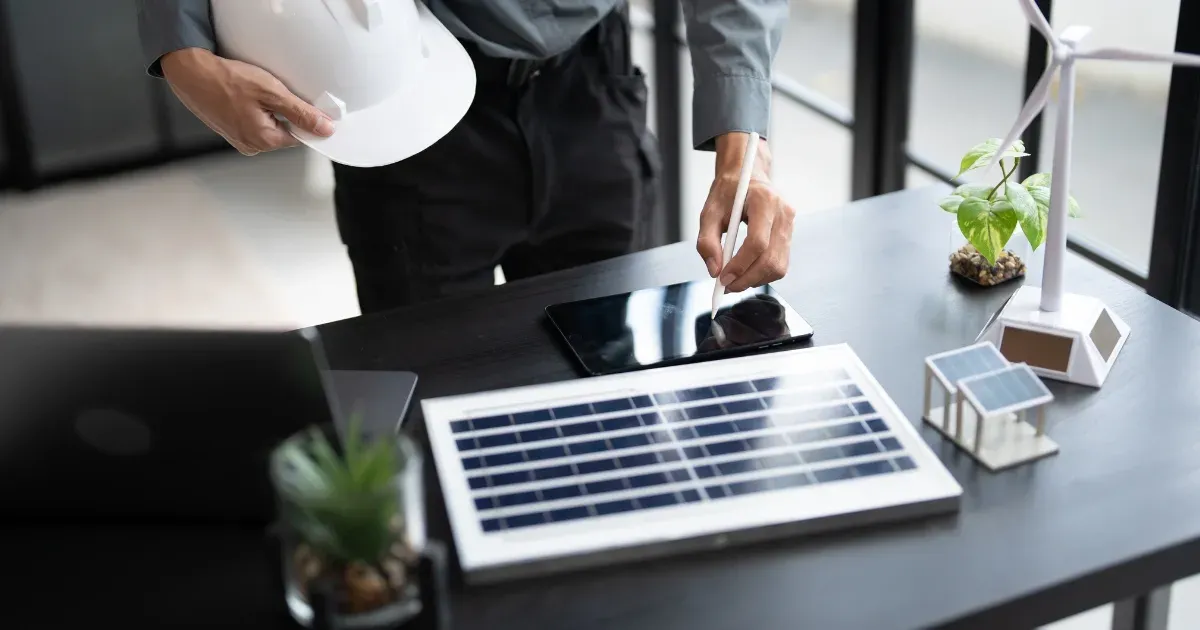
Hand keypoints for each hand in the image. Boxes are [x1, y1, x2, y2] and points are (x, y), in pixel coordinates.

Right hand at [160, 48, 334, 155]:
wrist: (190, 71)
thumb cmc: (225, 80)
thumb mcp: (272, 93)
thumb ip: (301, 113)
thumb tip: (324, 128)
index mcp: (263, 141)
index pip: (301, 137)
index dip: (306, 119)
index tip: (306, 104)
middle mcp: (251, 146)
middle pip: (285, 132)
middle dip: (286, 112)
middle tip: (274, 91)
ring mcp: (239, 139)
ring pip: (269, 125)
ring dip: (270, 109)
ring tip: (256, 92)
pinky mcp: (230, 130)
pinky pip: (254, 121)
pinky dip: (256, 109)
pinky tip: (247, 95)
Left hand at [695, 133, 795, 292]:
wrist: (746, 175)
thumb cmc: (727, 192)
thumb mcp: (709, 212)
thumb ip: (707, 241)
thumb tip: (714, 270)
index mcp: (764, 200)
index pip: (757, 243)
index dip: (740, 265)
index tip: (723, 278)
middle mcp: (783, 212)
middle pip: (771, 259)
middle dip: (748, 278)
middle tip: (727, 286)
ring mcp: (790, 224)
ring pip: (779, 265)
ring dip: (756, 279)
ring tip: (735, 279)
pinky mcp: (790, 234)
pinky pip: (781, 263)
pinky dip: (763, 274)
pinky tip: (747, 271)